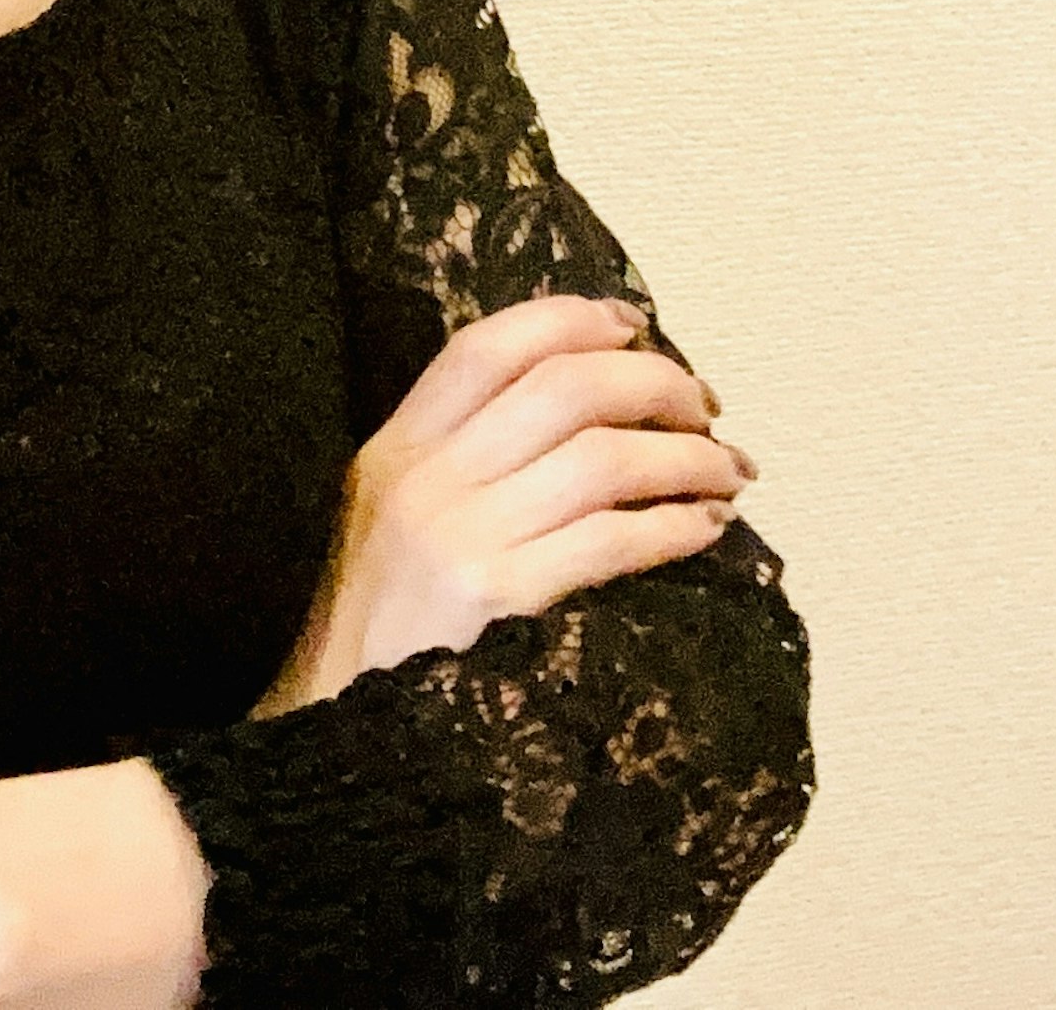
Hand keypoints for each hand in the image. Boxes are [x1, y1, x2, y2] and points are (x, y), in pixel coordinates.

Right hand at [252, 290, 754, 716]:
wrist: (328, 737)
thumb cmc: (373, 630)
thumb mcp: (384, 517)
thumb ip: (455, 458)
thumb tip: (581, 406)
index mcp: (395, 448)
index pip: (489, 346)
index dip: (572, 319)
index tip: (635, 325)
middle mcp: (426, 481)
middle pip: (564, 388)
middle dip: (655, 384)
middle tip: (704, 408)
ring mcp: (459, 540)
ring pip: (602, 459)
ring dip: (684, 458)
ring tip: (726, 471)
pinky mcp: (495, 603)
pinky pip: (609, 543)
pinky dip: (672, 527)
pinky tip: (705, 528)